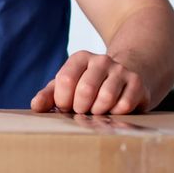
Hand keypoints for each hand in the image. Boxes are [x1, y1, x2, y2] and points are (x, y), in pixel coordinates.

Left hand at [29, 51, 153, 115]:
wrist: (124, 78)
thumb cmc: (88, 86)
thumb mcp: (67, 88)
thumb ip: (49, 96)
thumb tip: (36, 106)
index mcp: (80, 58)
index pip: (65, 80)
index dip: (63, 101)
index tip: (66, 107)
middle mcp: (101, 60)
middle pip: (85, 90)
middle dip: (80, 108)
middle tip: (82, 111)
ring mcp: (121, 70)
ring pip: (106, 98)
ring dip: (98, 112)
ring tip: (97, 111)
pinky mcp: (137, 84)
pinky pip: (124, 105)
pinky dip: (116, 114)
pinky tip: (114, 110)